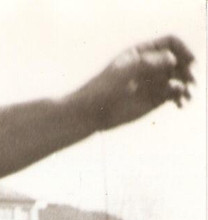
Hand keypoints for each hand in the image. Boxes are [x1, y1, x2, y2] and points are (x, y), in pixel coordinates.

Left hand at [80, 36, 194, 130]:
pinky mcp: (154, 100)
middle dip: (187, 69)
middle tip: (189, 80)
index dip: (182, 49)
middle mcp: (152, 65)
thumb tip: (173, 60)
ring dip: (187, 84)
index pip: (170, 43)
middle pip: (178, 60)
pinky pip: (174, 95)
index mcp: (144, 52)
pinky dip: (180, 97)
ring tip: (187, 95)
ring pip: (179, 78)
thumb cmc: (105, 88)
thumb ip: (150, 62)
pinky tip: (180, 103)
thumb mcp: (128, 70)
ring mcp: (154, 82)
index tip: (189, 61)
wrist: (93, 111)